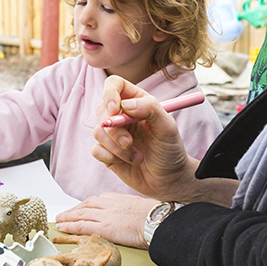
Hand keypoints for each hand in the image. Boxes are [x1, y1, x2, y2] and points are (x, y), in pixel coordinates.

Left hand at [56, 193, 155, 248]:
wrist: (159, 221)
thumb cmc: (155, 216)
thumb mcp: (141, 207)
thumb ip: (130, 209)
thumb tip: (130, 216)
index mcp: (118, 198)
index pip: (97, 200)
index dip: (86, 205)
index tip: (80, 208)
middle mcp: (109, 204)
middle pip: (86, 205)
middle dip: (73, 210)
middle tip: (63, 214)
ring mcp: (106, 216)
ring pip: (81, 214)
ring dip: (68, 217)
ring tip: (59, 220)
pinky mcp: (105, 228)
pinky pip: (83, 226)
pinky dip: (71, 226)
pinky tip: (62, 227)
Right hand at [92, 76, 199, 201]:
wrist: (169, 180)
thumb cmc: (170, 150)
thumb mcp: (167, 127)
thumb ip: (150, 108)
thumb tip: (125, 104)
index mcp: (137, 102)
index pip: (115, 85)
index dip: (110, 93)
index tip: (115, 109)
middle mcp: (122, 116)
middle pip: (102, 109)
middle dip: (114, 129)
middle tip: (129, 142)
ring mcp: (114, 135)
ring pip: (99, 131)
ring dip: (117, 147)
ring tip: (137, 156)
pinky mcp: (107, 153)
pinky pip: (96, 149)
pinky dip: (110, 157)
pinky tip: (127, 162)